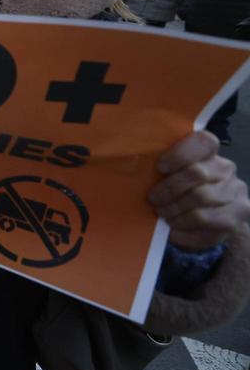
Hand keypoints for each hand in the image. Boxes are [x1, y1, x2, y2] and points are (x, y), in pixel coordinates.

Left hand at [148, 130, 249, 249]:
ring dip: (175, 208)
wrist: (214, 223)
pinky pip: (206, 220)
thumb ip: (163, 170)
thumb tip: (133, 168)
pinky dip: (183, 225)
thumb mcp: (173, 177)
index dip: (180, 154)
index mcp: (209, 153)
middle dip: (170, 188)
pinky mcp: (237, 217)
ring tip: (162, 214)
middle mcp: (226, 170)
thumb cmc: (183, 194)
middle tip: (153, 199)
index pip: (203, 142)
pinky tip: (172, 228)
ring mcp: (235, 193)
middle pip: (197, 173)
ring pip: (201, 197)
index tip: (160, 167)